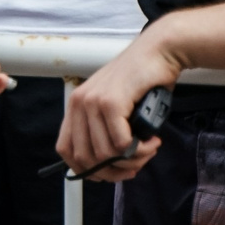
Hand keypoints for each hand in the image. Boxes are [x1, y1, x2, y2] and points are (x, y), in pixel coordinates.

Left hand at [59, 27, 179, 180]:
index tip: (108, 173)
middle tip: (135, 164)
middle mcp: (79, 103)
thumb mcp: (115, 106)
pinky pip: (121, 143)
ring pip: (106, 154)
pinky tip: (152, 141)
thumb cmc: (141, 80)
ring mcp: (94, 102)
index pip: (66, 150)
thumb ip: (105, 129)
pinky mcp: (112, 102)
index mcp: (76, 105)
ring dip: (132, 160)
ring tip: (148, 149)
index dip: (87, 169)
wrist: (158, 52)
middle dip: (113, 171)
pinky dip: (140, 150)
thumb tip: (107, 165)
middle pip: (86, 158)